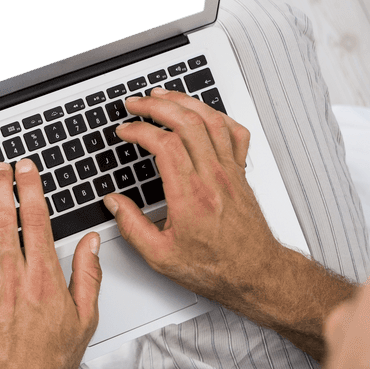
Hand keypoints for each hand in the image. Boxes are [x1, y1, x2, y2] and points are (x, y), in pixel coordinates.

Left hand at [0, 159, 101, 368]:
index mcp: (45, 280)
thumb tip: (92, 242)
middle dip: (0, 186)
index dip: (30, 188)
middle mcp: (13, 281)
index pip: (37, 221)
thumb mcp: (86, 319)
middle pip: (4, 220)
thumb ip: (90, 276)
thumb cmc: (49, 359)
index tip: (25, 169)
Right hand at [106, 87, 283, 303]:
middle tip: (136, 103)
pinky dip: (216, 115)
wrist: (255, 273)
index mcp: (191, 196)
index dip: (140, 130)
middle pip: (186, 122)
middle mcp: (213, 177)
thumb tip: (113, 202)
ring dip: (184, 101)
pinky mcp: (240, 172)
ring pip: (211, 120)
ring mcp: (230, 171)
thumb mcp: (160, 256)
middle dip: (156, 105)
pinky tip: (203, 113)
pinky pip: (234, 132)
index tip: (125, 130)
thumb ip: (131, 226)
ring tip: (163, 95)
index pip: (165, 144)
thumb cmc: (215, 267)